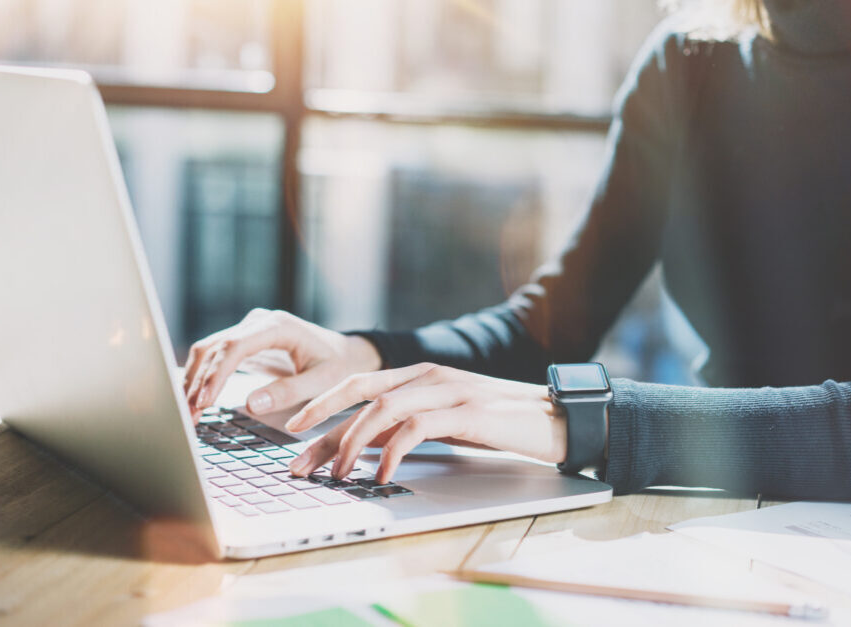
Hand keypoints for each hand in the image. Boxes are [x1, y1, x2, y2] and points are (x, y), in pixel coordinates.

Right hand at [183, 309, 381, 419]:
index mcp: (278, 326)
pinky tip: (191, 399)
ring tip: (188, 414)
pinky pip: (215, 356)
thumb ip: (288, 392)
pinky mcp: (244, 342)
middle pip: (215, 347)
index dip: (215, 374)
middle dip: (197, 382)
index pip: (235, 346)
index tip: (204, 402)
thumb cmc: (337, 366)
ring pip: (208, 350)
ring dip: (193, 380)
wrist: (345, 353)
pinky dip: (201, 377)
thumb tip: (250, 404)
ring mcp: (249, 329)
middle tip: (188, 416)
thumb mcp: (322, 382)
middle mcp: (258, 322)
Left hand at [284, 363, 567, 482]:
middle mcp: (429, 376)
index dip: (322, 406)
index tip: (294, 431)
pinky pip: (416, 429)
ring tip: (337, 475)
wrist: (556, 417)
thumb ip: (410, 422)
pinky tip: (382, 474)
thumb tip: (367, 446)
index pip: (360, 385)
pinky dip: (392, 453)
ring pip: (382, 411)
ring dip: (352, 445)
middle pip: (360, 395)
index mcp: (421, 374)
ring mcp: (448, 390)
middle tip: (299, 461)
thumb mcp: (448, 418)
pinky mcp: (467, 412)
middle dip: (323, 427)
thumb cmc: (502, 422)